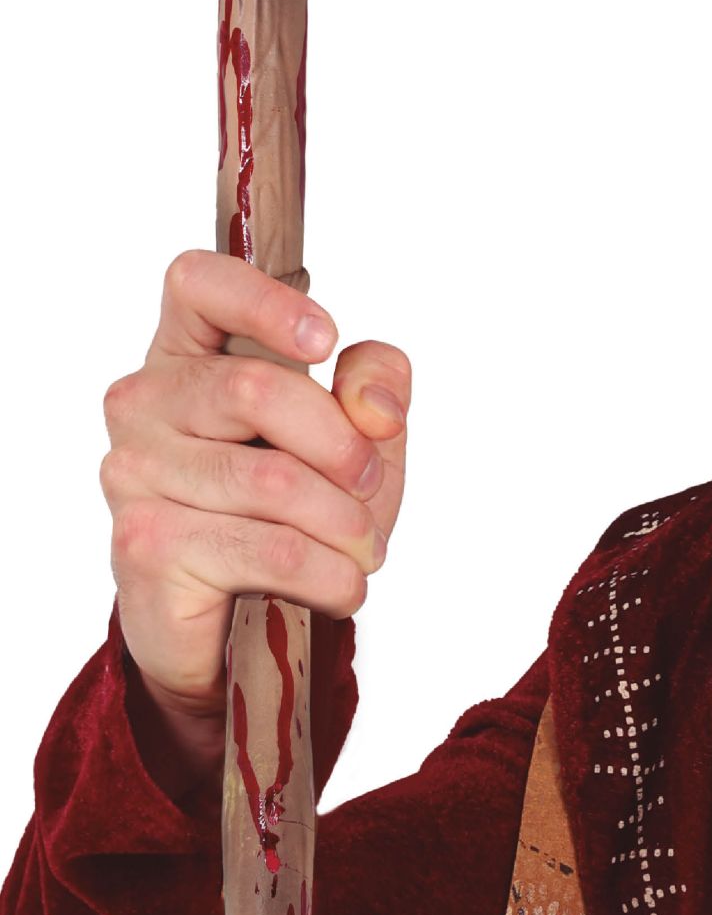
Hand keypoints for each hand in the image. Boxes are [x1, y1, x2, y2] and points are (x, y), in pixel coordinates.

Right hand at [101, 250, 410, 724]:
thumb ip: (374, 391)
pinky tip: (342, 587)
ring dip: (346, 526)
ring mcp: (134, 472)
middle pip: (256, 389)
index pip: (196, 283)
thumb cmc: (291, 519)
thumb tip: (374, 404)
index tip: (324, 340)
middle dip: (344, 448)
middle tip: (371, 490)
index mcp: (188, 354)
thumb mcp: (355, 443)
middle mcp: (144, 403)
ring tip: (362, 550)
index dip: (263, 300)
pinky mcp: (145, 545)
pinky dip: (330, 575)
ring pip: (272, 482)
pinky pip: (269, 550)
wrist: (237, 632)